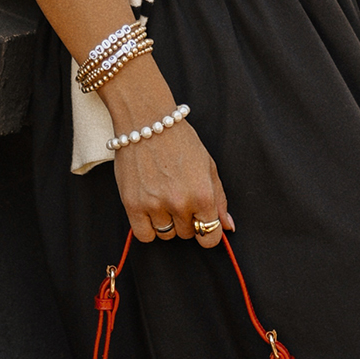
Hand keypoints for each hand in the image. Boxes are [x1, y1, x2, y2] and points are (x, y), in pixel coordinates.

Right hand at [114, 121, 233, 246]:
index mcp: (203, 195)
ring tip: (163, 199)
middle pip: (187, 234)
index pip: (210, 236)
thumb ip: (219, 200)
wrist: (147, 122)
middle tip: (178, 197)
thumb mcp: (208, 166)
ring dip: (167, 223)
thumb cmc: (180, 141)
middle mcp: (180, 203)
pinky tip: (150, 210)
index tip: (202, 224)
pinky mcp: (132, 204)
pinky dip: (148, 228)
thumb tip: (227, 226)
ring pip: (166, 235)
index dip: (208, 232)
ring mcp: (155, 205)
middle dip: (186, 220)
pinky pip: (144, 235)